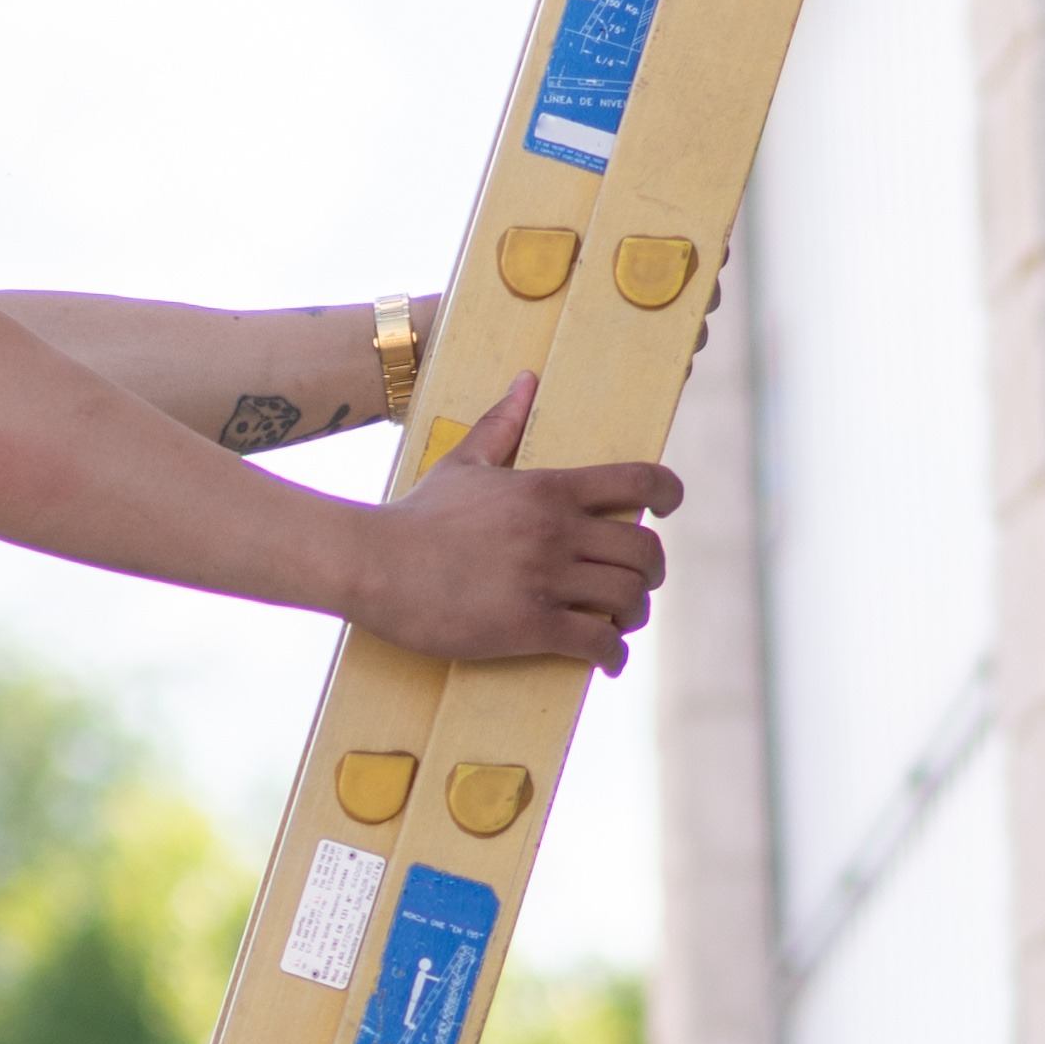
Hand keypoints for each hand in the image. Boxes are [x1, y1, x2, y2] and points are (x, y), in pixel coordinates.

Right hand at [363, 374, 678, 675]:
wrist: (373, 564)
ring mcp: (545, 579)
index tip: (671, 507)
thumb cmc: (415, 516)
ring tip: (621, 623)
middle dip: (651, 571)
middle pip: (644, 550)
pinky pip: (597, 643)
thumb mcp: (463, 463)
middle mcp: (557, 532)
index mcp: (548, 489)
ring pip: (628, 597)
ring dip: (634, 614)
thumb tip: (527, 380)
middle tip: (638, 584)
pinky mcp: (528, 625)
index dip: (670, 493)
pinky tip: (608, 662)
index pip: (638, 481)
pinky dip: (613, 656)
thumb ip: (501, 424)